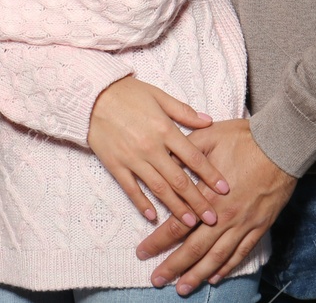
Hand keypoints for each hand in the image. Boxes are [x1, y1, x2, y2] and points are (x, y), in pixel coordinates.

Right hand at [87, 77, 230, 229]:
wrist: (91, 96)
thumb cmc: (127, 93)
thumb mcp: (158, 95)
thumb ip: (183, 111)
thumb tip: (208, 121)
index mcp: (164, 129)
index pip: (193, 157)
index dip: (210, 175)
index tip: (224, 189)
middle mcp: (151, 148)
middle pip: (179, 180)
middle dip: (197, 201)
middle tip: (212, 218)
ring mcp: (132, 159)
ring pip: (158, 188)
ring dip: (176, 207)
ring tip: (190, 223)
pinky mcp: (115, 165)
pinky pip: (131, 189)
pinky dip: (142, 203)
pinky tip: (153, 216)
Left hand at [134, 118, 295, 294]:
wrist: (283, 144)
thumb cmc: (245, 139)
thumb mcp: (208, 137)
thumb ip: (184, 153)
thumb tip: (163, 161)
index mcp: (209, 195)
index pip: (178, 225)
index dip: (158, 241)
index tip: (143, 252)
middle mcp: (226, 216)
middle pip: (195, 248)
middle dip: (174, 266)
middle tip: (157, 280)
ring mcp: (244, 223)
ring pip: (217, 257)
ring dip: (198, 274)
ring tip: (183, 288)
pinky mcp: (260, 226)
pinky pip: (242, 252)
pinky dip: (227, 267)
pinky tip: (215, 276)